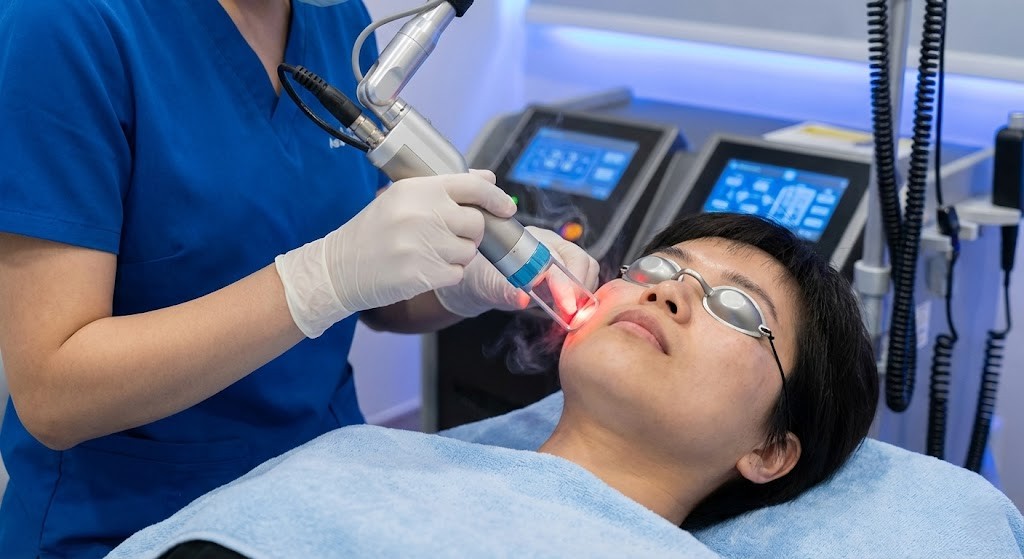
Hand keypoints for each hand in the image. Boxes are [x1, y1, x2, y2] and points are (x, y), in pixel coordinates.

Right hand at [275, 173, 515, 337]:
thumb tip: (487, 178)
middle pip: (476, 223)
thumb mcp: (402, 198)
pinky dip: (446, 274)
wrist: (340, 267)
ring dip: (457, 255)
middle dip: (469, 232)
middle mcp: (424, 214)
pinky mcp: (425, 274)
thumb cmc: (373, 231)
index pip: (472, 186)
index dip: (496, 196)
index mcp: (418, 189)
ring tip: (428, 252)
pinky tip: (423, 268)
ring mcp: (425, 245)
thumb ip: (445, 189)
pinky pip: (457, 273)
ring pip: (469, 251)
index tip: (507, 207)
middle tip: (447, 236)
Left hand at [435, 226, 599, 317]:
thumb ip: (505, 289)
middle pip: (583, 261)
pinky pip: (581, 284)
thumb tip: (523, 298)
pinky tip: (567, 314)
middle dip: (581, 289)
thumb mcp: (487, 283)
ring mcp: (559, 260)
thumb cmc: (480, 275)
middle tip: (571, 314)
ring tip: (568, 315)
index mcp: (533, 241)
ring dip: (583, 296)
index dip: (567, 285)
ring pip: (587, 272)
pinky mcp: (561, 277)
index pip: (561, 259)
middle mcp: (551, 246)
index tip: (568, 307)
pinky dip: (579, 300)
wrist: (476, 281)